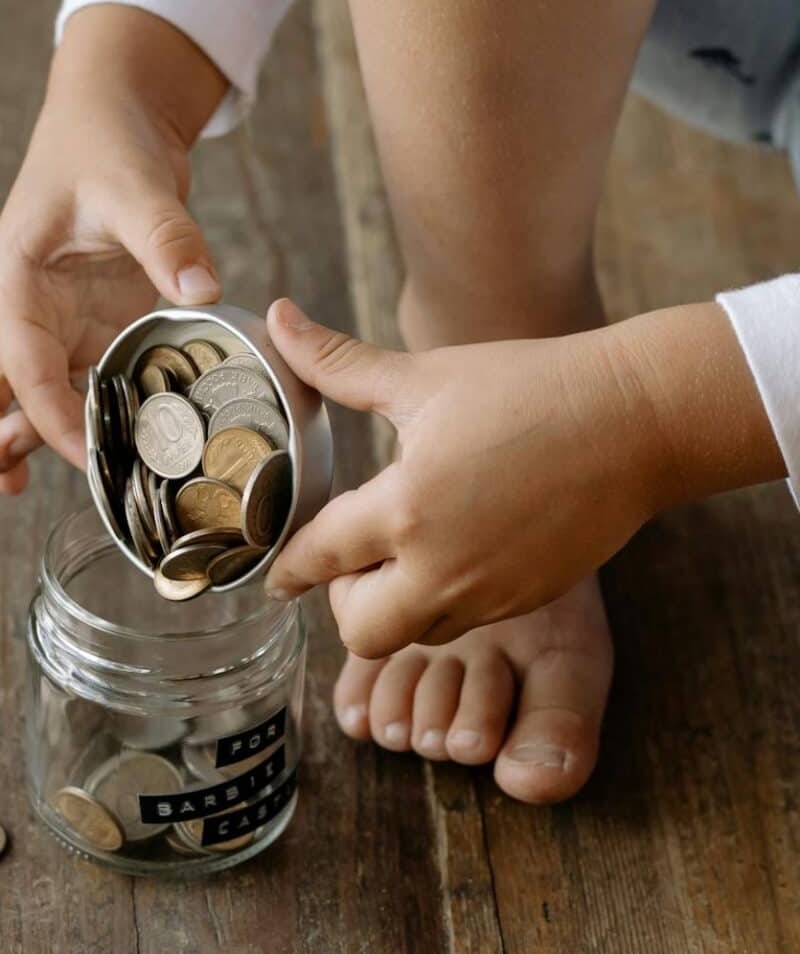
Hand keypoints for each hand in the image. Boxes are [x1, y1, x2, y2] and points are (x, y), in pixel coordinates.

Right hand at [0, 6, 226, 492]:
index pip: (23, 358)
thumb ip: (168, 238)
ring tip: (22, 491)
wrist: (116, 121)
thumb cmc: (107, 144)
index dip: (49, 411)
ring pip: (36, 390)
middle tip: (8, 491)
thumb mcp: (136, 185)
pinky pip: (81, 381)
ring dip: (32, 436)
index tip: (86, 450)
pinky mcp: (92, 327)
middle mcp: (30, 306)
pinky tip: (98, 453)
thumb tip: (200, 288)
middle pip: (4, 382)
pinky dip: (83, 417)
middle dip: (3, 434)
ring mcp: (60, 321)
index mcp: (18, 276)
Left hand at [264, 297, 784, 658]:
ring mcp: (489, 592)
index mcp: (405, 507)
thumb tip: (280, 319)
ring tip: (410, 550)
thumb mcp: (426, 375)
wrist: (636, 419)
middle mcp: (442, 566)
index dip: (287, 568)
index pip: (320, 558)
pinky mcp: (526, 599)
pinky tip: (458, 551)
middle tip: (356, 561)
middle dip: (344, 604)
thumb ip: (340, 363)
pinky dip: (444, 602)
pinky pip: (464, 623)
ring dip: (396, 605)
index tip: (276, 577)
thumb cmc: (530, 387)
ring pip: (414, 634)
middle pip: (360, 631)